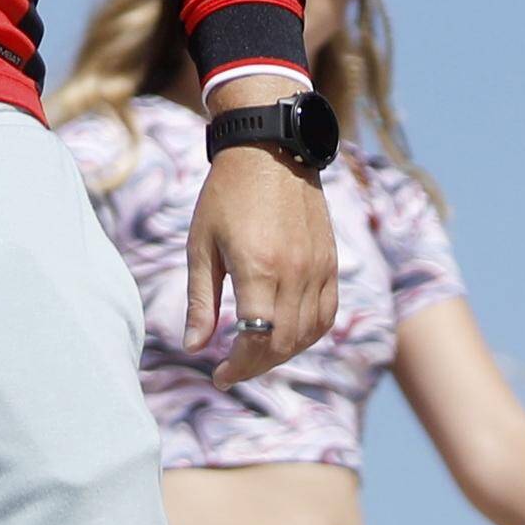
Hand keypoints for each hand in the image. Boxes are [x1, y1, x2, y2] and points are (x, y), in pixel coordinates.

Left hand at [186, 139, 340, 384]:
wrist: (270, 149)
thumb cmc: (226, 195)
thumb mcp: (201, 245)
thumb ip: (200, 300)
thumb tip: (194, 347)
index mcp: (258, 268)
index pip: (255, 340)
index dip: (238, 367)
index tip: (218, 375)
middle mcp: (294, 272)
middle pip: (283, 344)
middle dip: (256, 366)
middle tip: (231, 369)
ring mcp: (317, 267)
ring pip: (309, 334)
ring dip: (282, 354)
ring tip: (255, 354)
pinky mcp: (330, 261)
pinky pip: (327, 313)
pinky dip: (309, 334)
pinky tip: (286, 335)